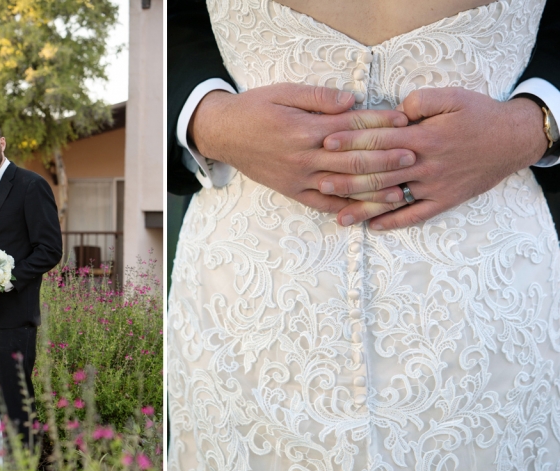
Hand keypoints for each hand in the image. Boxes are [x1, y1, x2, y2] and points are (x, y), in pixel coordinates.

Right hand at [189, 83, 414, 212]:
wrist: (224, 134)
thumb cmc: (255, 109)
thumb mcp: (284, 92)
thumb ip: (319, 97)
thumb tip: (352, 100)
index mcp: (305, 130)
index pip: (351, 127)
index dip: (379, 124)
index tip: (403, 122)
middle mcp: (305, 157)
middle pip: (353, 160)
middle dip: (386, 159)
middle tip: (414, 157)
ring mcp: (299, 178)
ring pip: (343, 186)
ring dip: (373, 190)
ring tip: (400, 190)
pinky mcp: (293, 191)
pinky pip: (323, 204)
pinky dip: (345, 208)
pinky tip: (366, 211)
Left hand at [316, 88, 547, 228]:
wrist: (513, 140)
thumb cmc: (479, 114)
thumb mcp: (451, 97)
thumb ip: (418, 102)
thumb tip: (391, 114)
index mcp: (424, 137)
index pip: (380, 140)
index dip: (352, 141)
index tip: (327, 143)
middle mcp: (426, 165)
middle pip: (380, 173)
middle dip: (348, 178)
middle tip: (321, 182)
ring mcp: (434, 186)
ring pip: (393, 198)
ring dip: (364, 207)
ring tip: (338, 216)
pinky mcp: (444, 200)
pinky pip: (416, 215)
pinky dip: (394, 222)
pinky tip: (373, 228)